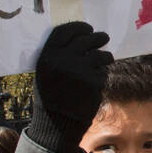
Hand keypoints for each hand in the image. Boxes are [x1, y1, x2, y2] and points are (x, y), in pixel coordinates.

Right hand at [26, 22, 112, 152]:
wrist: (57, 124)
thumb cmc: (52, 96)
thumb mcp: (47, 72)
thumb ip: (59, 55)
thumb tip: (82, 37)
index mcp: (47, 56)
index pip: (65, 31)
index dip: (79, 27)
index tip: (88, 28)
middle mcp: (62, 60)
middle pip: (85, 40)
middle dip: (98, 37)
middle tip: (104, 37)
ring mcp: (79, 70)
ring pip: (100, 55)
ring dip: (105, 56)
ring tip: (105, 59)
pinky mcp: (93, 82)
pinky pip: (103, 71)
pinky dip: (102, 75)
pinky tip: (95, 82)